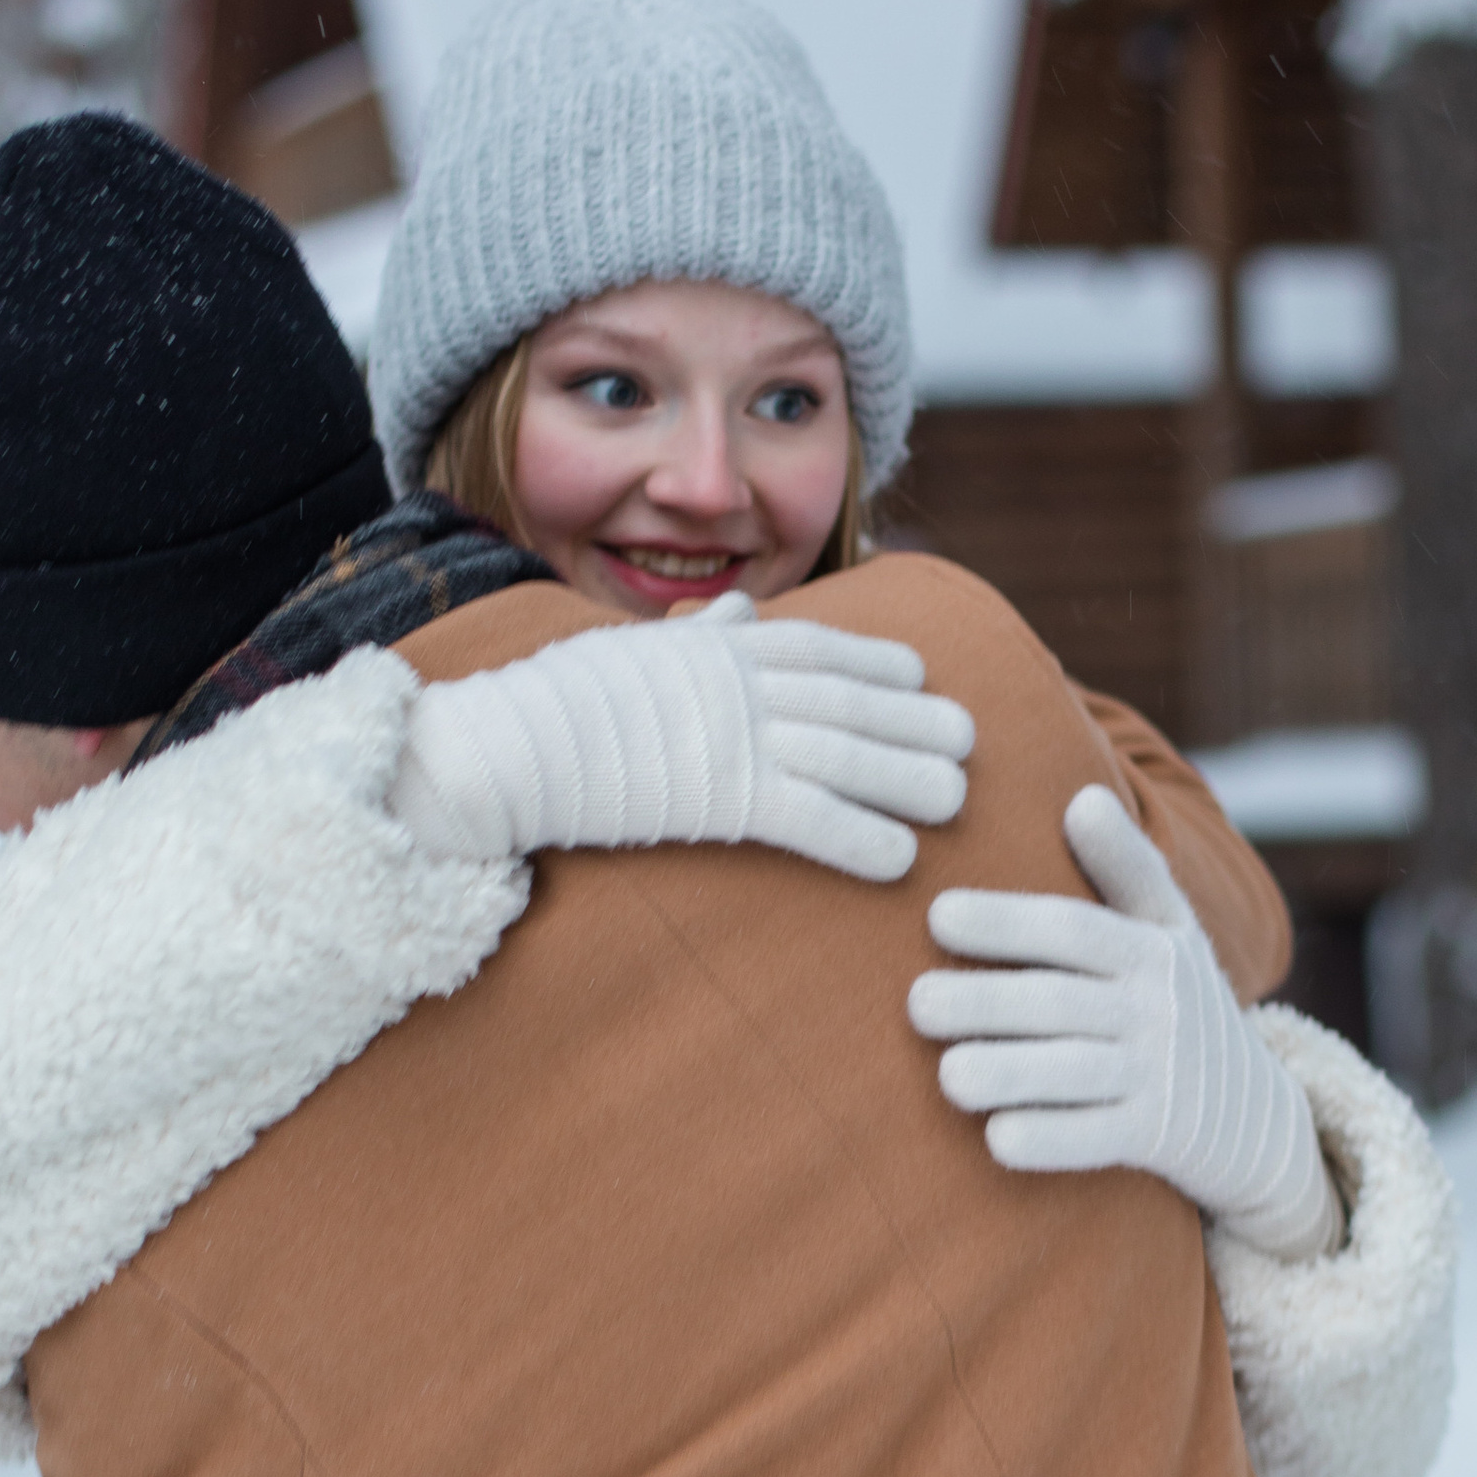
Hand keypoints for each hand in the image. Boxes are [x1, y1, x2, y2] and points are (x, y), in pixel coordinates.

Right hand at [388, 593, 973, 883]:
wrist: (506, 743)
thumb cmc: (555, 700)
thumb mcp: (630, 648)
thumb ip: (696, 636)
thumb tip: (733, 613)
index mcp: (720, 648)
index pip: (818, 647)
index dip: (877, 661)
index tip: (920, 675)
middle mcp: (741, 684)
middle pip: (850, 700)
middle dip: (915, 719)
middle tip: (970, 739)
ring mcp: (735, 737)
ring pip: (846, 755)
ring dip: (908, 778)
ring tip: (958, 801)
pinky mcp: (723, 797)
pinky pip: (809, 818)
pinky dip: (860, 839)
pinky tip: (901, 862)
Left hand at [908, 783, 1339, 1257]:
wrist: (1253, 1113)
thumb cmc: (1181, 1004)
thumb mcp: (1170, 930)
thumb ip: (1125, 868)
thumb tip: (1082, 797)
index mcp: (1150, 949)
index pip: (1073, 929)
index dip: (1007, 921)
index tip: (937, 917)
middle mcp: (1156, 1010)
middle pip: (1061, 1002)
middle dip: (988, 1002)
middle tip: (918, 1004)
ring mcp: (1158, 1077)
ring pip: (1075, 1073)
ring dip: (1011, 1074)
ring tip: (948, 1077)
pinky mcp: (1155, 1137)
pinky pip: (1098, 1140)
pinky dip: (1050, 1141)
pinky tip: (997, 1139)